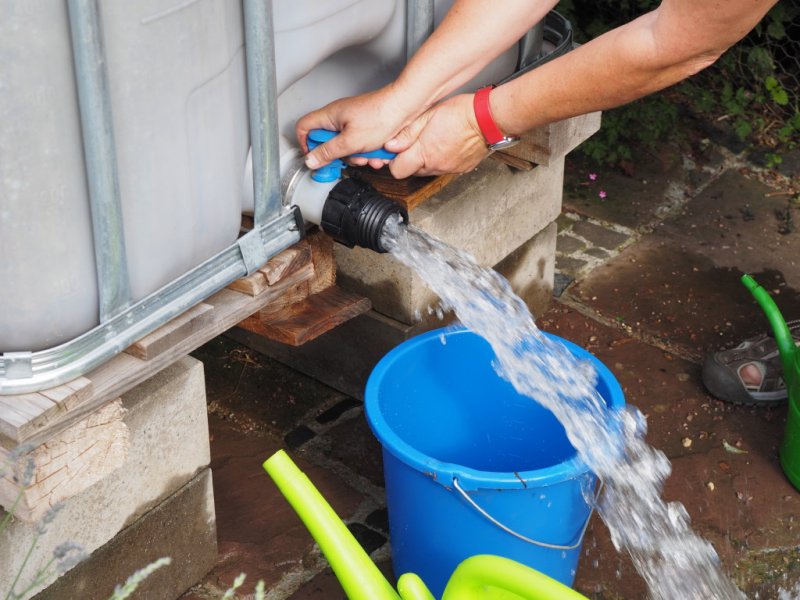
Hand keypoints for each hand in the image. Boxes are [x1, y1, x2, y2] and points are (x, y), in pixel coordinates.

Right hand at [296, 84, 419, 170]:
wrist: (405, 107)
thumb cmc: (381, 116)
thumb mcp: (350, 142)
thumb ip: (328, 152)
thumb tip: (311, 160)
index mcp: (330, 115)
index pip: (304, 127)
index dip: (306, 144)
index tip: (316, 157)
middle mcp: (339, 116)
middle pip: (327, 142)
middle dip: (340, 155)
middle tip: (350, 158)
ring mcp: (353, 122)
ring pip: (346, 146)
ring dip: (357, 156)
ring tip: (369, 156)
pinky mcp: (366, 127)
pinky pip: (360, 144)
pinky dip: (368, 151)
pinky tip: (378, 153)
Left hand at [384, 93, 488, 177]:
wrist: (488, 119)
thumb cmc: (460, 113)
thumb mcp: (427, 116)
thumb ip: (407, 133)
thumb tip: (391, 146)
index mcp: (425, 153)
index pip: (397, 170)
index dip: (394, 160)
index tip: (396, 150)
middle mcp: (436, 166)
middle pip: (412, 171)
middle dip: (410, 158)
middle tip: (416, 141)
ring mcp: (449, 170)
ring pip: (428, 171)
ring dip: (426, 159)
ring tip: (433, 140)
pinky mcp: (460, 170)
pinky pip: (444, 169)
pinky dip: (441, 160)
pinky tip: (445, 145)